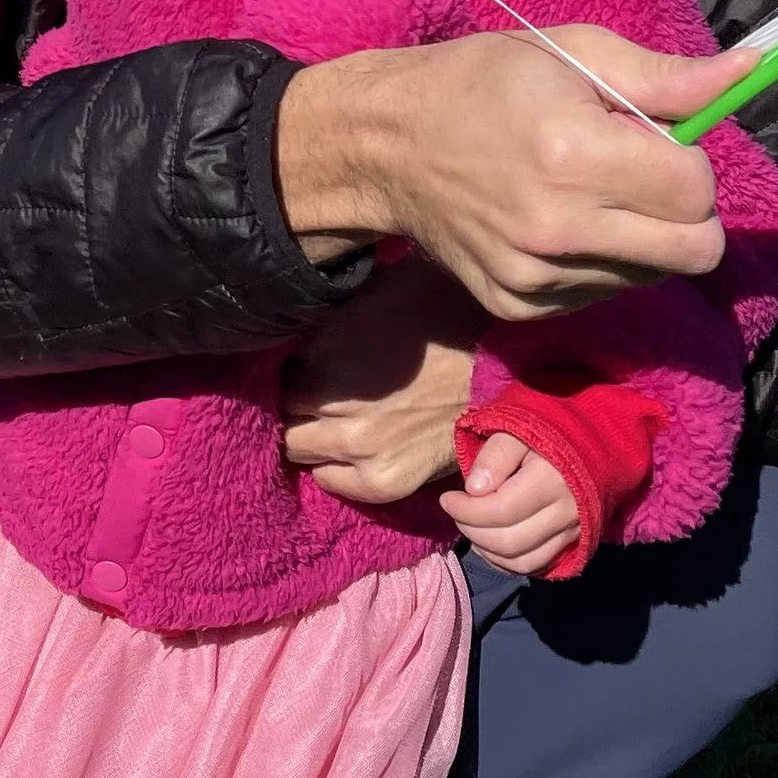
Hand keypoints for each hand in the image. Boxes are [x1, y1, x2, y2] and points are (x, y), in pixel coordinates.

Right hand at [273, 25, 755, 322]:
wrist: (386, 145)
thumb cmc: (485, 83)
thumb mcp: (573, 54)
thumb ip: (667, 77)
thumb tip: (749, 71)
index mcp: (574, 154)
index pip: (698, 192)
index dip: (690, 163)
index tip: (655, 142)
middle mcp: (558, 227)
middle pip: (695, 252)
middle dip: (687, 214)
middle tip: (643, 178)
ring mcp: (535, 276)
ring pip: (651, 276)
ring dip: (643, 239)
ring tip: (589, 195)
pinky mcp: (517, 305)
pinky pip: (603, 294)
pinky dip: (600, 262)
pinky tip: (560, 224)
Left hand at [281, 255, 480, 506]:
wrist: (498, 365)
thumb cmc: (438, 316)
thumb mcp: (371, 295)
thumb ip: (325, 321)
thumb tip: (294, 331)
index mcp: (327, 355)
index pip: (278, 376)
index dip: (296, 369)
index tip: (310, 367)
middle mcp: (336, 406)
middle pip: (286, 414)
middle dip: (300, 404)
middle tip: (325, 395)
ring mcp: (361, 448)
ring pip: (302, 450)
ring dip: (314, 435)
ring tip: (339, 421)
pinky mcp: (386, 481)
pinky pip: (334, 482)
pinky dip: (335, 467)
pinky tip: (350, 450)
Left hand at [440, 433, 581, 575]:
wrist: (596, 439)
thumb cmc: (550, 429)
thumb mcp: (519, 428)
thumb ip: (495, 455)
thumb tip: (474, 489)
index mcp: (553, 480)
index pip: (500, 511)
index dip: (466, 510)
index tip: (447, 498)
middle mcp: (567, 512)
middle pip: (510, 541)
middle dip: (472, 530)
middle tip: (457, 512)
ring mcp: (574, 531)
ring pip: (523, 561)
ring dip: (488, 550)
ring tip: (472, 526)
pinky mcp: (574, 542)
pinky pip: (537, 566)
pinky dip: (507, 562)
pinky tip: (491, 543)